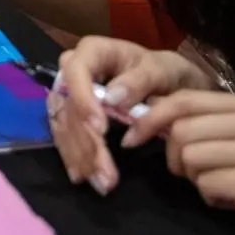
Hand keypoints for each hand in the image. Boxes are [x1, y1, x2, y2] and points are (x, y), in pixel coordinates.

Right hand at [50, 36, 212, 193]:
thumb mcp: (162, 71)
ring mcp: (71, 94)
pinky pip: (66, 136)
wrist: (170, 84)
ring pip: (65, 125)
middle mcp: (74, 70)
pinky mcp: (73, 115)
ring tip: (102, 183)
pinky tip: (83, 176)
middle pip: (69, 105)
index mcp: (93, 51)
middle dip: (86, 142)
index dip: (83, 100)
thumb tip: (111, 98)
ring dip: (81, 157)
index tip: (101, 130)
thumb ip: (140, 80)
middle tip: (106, 174)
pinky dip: (75, 158)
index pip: (76, 72)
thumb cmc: (165, 72)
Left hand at [121, 91, 234, 234]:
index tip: (131, 138)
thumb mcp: (226, 140)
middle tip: (189, 173)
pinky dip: (209, 195)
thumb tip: (143, 110)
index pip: (183, 99)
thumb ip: (194, 123)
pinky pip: (207, 184)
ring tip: (215, 183)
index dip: (150, 118)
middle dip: (174, 158)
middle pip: (182, 130)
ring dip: (193, 178)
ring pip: (191, 157)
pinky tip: (228, 197)